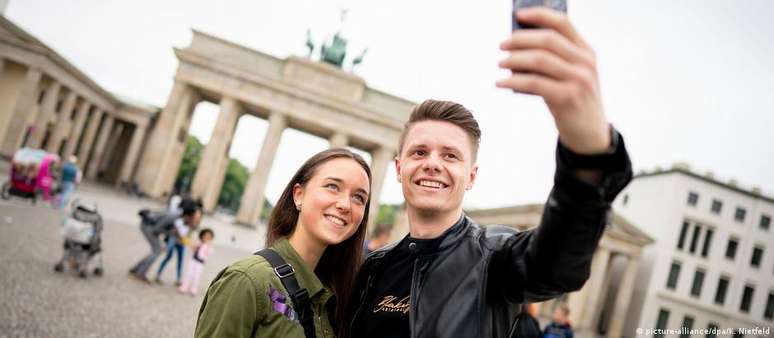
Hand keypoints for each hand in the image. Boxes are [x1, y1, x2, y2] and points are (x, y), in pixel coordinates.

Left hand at [497, 7, 609, 154]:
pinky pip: (533, 83)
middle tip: (502, 45)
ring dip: (514, 59)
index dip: (540, 15)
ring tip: (500, 63)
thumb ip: (554, 59)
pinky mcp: (567, 97)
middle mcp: (585, 62)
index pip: (563, 23)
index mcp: (586, 52)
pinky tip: (501, 82)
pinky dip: (513, 80)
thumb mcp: (572, 75)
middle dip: (520, 39)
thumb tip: (518, 46)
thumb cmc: (574, 100)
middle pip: (547, 40)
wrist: (590, 133)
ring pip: (539, 59)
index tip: (519, 15)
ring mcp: (578, 80)